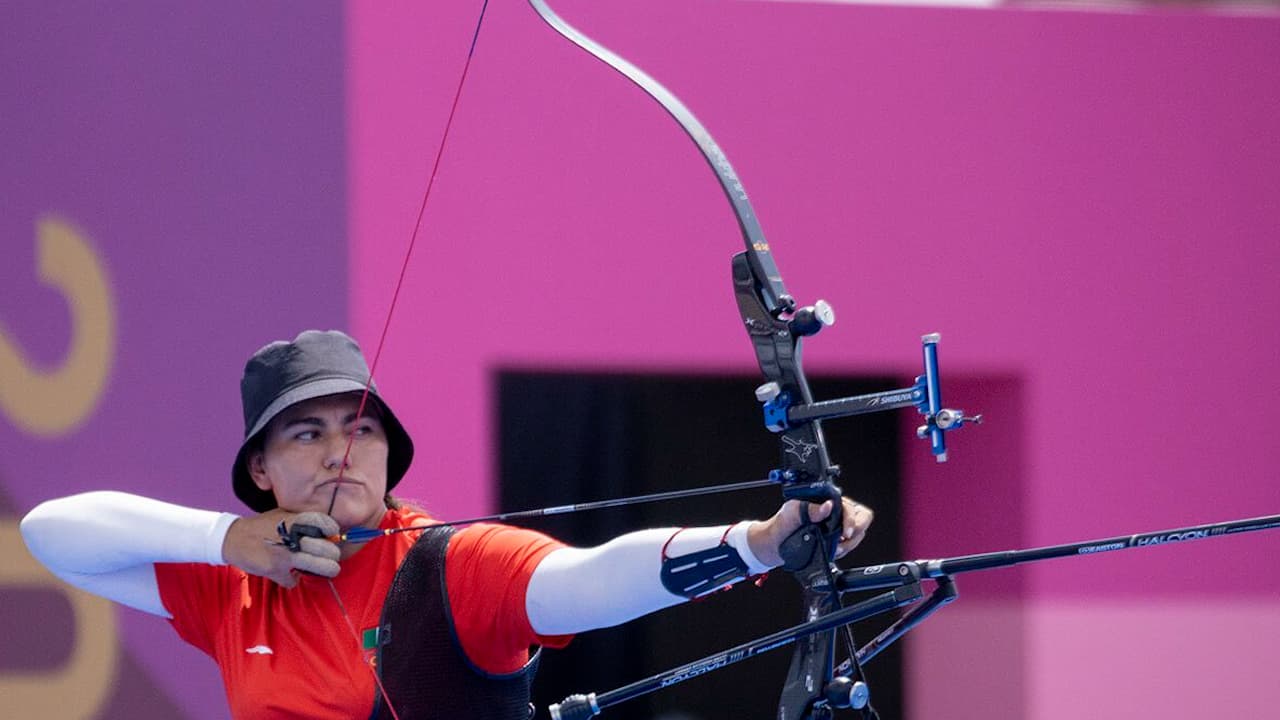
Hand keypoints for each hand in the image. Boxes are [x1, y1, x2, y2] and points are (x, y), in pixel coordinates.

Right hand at [221, 510, 340, 587]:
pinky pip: (293, 581)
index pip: (325, 523)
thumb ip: (302, 521)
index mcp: (295, 520)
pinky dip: (293, 580)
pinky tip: (290, 574)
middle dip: (332, 555)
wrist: (234, 538)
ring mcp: (284, 554)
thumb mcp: (283, 514)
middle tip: (331, 556)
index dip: (332, 530)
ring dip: (326, 569)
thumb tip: (326, 530)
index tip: (332, 535)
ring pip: (318, 567)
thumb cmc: (263, 525)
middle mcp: (292, 537)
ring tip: (327, 568)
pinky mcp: (275, 569)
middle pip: (327, 549)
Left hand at [747, 497, 872, 567]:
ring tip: (835, 548)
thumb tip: (827, 506)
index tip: (845, 532)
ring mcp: (837, 527)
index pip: (852, 508)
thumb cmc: (783, 523)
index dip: (852, 520)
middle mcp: (836, 513)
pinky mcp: (836, 541)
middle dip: (856, 531)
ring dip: (849, 544)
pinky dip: (844, 550)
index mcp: (828, 501)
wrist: (776, 543)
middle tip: (843, 540)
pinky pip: (850, 545)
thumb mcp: (792, 511)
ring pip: (858, 534)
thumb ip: (811, 508)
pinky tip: (833, 551)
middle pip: (862, 519)